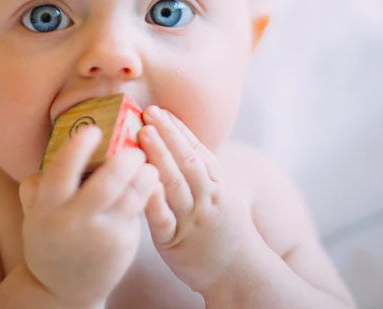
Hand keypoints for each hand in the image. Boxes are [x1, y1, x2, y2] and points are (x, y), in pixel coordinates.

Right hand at [19, 125, 158, 308]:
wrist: (62, 288)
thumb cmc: (50, 237)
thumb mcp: (35, 213)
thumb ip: (37, 185)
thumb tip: (50, 153)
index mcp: (48, 207)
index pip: (61, 172)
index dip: (78, 149)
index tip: (93, 130)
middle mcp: (74, 221)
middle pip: (105, 185)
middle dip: (124, 161)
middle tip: (134, 147)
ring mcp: (101, 234)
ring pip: (130, 197)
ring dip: (144, 175)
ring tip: (148, 162)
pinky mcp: (123, 243)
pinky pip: (138, 210)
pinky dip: (148, 191)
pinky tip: (151, 179)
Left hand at [139, 107, 256, 295]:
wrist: (238, 272)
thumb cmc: (220, 226)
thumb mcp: (218, 193)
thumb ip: (198, 168)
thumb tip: (174, 137)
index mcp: (215, 183)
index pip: (197, 150)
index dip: (178, 129)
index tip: (160, 109)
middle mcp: (206, 197)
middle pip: (188, 161)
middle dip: (168, 135)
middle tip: (149, 112)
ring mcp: (191, 219)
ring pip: (176, 184)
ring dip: (160, 157)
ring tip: (144, 134)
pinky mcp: (175, 241)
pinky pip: (164, 220)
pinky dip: (155, 202)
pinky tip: (145, 184)